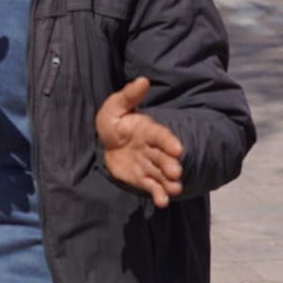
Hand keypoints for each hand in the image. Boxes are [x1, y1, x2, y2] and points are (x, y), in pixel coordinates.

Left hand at [96, 77, 184, 207]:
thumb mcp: (115, 107)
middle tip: (176, 172)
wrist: (104, 143)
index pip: (160, 135)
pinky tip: (161, 202)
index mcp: (148, 130)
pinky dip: (158, 194)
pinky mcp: (142, 179)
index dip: (169, 141)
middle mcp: (152, 148)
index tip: (178, 149)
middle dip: (170, 164)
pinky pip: (151, 187)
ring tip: (175, 189)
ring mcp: (148, 164)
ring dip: (168, 182)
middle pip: (163, 157)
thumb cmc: (112, 122)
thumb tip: (143, 80)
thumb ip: (129, 96)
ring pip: (161, 173)